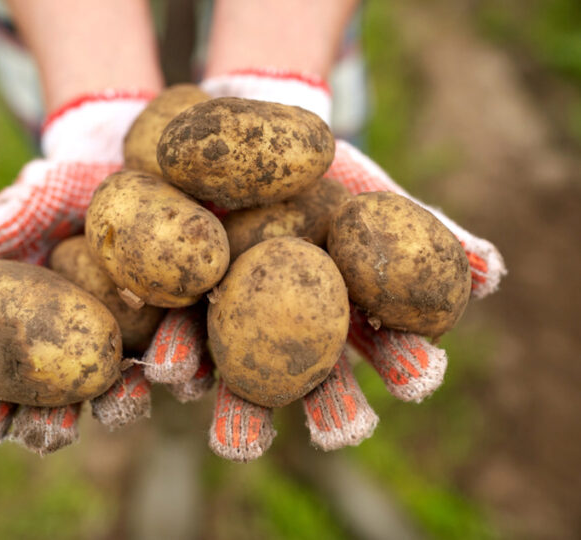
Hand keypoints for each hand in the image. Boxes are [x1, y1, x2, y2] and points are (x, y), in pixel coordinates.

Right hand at [0, 90, 182, 454]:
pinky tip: (189, 378)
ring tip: (128, 401)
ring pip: (122, 388)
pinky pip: (180, 351)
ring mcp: (128, 343)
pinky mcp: (175, 323)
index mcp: (27, 339)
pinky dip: (185, 368)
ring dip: (122, 404)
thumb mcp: (15, 211)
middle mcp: (75, 353)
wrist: (119, 164)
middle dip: (52, 429)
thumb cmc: (53, 191)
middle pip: (59, 406)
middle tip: (49, 435)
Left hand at [187, 68, 505, 461]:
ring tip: (188, 382)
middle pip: (292, 379)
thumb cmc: (310, 167)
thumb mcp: (365, 189)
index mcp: (330, 313)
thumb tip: (494, 273)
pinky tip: (146, 370)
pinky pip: (149, 330)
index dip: (399, 364)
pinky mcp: (158, 302)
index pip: (373, 347)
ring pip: (215, 364)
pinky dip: (150, 354)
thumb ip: (423, 229)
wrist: (231, 126)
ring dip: (208, 385)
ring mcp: (214, 321)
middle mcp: (274, 332)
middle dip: (304, 409)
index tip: (421, 380)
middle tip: (320, 434)